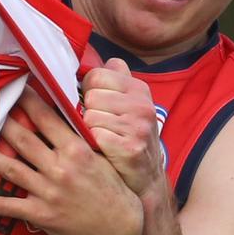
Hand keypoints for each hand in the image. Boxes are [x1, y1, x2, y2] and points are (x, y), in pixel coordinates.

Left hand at [0, 88, 142, 234]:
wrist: (122, 229)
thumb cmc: (112, 188)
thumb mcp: (102, 156)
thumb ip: (81, 135)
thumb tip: (65, 108)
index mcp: (76, 150)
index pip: (47, 118)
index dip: (28, 100)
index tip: (14, 85)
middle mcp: (60, 168)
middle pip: (22, 138)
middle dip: (1, 120)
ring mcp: (49, 191)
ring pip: (10, 167)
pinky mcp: (41, 213)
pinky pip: (8, 205)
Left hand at [81, 58, 163, 195]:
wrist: (146, 178)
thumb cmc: (128, 135)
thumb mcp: (127, 103)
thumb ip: (113, 78)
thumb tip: (92, 56)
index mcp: (138, 88)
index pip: (96, 75)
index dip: (87, 89)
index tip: (93, 102)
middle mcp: (142, 104)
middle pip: (91, 96)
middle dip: (87, 111)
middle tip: (99, 124)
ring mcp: (138, 126)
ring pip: (89, 116)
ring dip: (88, 128)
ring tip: (101, 136)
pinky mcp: (130, 147)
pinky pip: (93, 135)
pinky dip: (92, 143)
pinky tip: (103, 148)